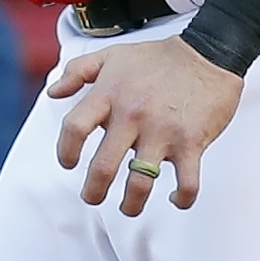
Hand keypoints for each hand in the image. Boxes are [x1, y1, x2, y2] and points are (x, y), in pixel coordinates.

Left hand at [51, 35, 243, 215]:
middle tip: (91, 197)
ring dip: (131, 204)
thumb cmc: (157, 57)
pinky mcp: (192, 142)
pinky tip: (174, 197)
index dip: (65, 151)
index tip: (68, 163)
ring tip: (127, 207)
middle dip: (93, 191)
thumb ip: (77, 72)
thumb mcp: (111, 56)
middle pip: (103, 166)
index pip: (74, 128)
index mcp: (109, 94)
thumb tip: (53, 92)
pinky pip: (187, 183)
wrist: (206, 53)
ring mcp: (163, 131)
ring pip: (141, 182)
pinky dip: (181, 198)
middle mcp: (132, 115)